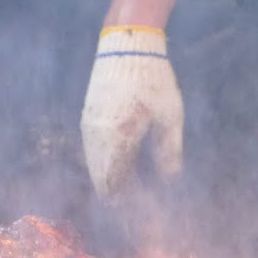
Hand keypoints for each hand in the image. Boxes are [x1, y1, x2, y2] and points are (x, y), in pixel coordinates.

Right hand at [79, 26, 183, 194]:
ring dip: (111, 179)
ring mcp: (89, 126)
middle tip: (137, 205)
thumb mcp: (170, 117)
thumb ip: (169, 153)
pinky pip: (92, 151)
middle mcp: (96, 136)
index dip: (124, 205)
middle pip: (100, 180)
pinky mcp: (87, 117)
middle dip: (117, 196)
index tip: (141, 213)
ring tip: (133, 188)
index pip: (113, 186)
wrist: (127, 43)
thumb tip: (170, 182)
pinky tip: (123, 164)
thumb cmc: (153, 78)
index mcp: (117, 139)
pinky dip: (105, 163)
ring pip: (94, 166)